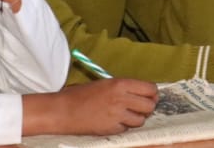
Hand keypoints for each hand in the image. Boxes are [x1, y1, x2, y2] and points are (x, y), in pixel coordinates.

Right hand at [21, 79, 157, 135]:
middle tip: (140, 108)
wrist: (61, 111)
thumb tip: (143, 93)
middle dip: (147, 107)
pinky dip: (123, 127)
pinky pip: (126, 129)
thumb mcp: (106, 84)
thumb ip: (125, 88)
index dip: (152, 94)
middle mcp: (122, 99)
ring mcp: (117, 115)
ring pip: (141, 120)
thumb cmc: (80, 95)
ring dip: (136, 119)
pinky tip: (113, 122)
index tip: (149, 96)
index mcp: (121, 84)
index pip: (151, 89)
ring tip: (126, 116)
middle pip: (150, 105)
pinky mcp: (110, 129)